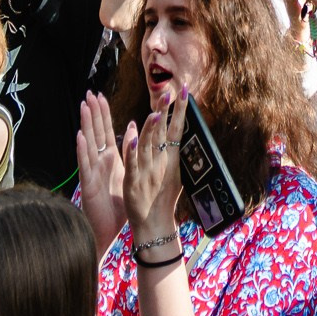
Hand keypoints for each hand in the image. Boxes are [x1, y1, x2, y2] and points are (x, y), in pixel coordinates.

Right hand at [77, 93, 127, 243]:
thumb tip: (133, 130)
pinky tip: (80, 136)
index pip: (105, 131)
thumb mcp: (127, 174)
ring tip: (84, 107)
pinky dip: (82, 150)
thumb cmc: (117, 205)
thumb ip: (128, 152)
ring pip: (88, 144)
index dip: (103, 114)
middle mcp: (99, 162)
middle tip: (90, 93)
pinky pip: (85, 165)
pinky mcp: (88, 184)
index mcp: (110, 159)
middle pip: (95, 133)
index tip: (101, 96)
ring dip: (86, 125)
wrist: (109, 229)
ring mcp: (92, 172)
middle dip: (93, 113)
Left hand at [122, 90, 185, 243]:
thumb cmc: (162, 199)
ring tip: (155, 112)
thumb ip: (164, 151)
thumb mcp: (170, 172)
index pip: (177, 129)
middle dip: (167, 112)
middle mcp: (160, 162)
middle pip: (164, 133)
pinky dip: (132, 149)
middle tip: (170, 93)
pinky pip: (132, 162)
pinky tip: (131, 135)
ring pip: (149, 145)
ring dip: (151, 128)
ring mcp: (147, 171)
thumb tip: (160, 131)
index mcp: (170, 159)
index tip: (185, 91)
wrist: (155, 224)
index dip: (181, 110)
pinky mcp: (133, 181)